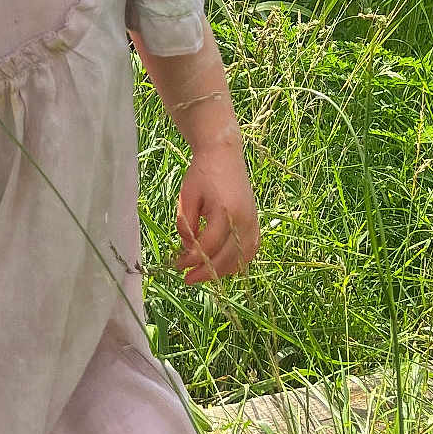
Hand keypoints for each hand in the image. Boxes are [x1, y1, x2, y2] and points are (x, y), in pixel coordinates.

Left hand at [173, 143, 259, 284]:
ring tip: (202, 274)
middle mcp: (243, 219)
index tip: (177, 265)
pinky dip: (237, 262)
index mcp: (225, 211)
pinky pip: (250, 251)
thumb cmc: (202, 173)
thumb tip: (189, 248)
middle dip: (205, 272)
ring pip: (241, 258)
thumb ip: (186, 224)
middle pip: (226, 258)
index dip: (191, 260)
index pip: (208, 246)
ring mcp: (252, 222)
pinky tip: (221, 266)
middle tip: (187, 278)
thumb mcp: (187, 197)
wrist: (223, 155)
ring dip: (221, 271)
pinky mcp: (255, 222)